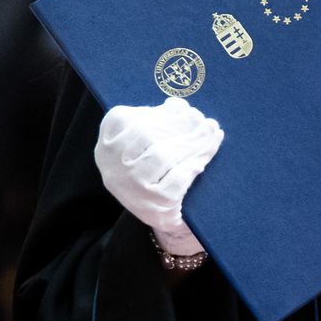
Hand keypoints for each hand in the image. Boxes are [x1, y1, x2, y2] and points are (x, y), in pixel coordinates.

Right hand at [93, 96, 222, 256]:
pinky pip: (176, 180)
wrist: (160, 215)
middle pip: (148, 135)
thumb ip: (159, 119)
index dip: (161, 113)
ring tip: (212, 134)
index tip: (186, 109)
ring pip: (162, 156)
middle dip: (183, 125)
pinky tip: (203, 161)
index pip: (129, 120)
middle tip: (207, 122)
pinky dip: (192, 166)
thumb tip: (178, 106)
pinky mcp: (152, 208)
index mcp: (107, 144)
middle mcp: (112, 167)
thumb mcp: (148, 141)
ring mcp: (130, 188)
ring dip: (193, 143)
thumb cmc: (155, 168)